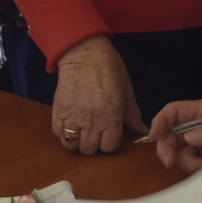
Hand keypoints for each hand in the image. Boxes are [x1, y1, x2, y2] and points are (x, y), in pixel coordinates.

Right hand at [52, 36, 145, 153]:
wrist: (85, 52)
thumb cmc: (109, 69)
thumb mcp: (127, 91)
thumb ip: (133, 115)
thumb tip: (143, 132)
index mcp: (112, 117)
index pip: (110, 147)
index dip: (110, 143)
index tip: (108, 135)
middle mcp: (92, 121)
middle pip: (90, 150)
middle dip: (93, 144)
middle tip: (94, 132)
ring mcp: (73, 117)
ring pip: (72, 145)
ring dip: (76, 141)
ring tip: (80, 130)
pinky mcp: (58, 110)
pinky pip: (58, 133)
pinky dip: (62, 132)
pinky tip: (69, 123)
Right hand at [152, 99, 201, 172]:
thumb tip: (189, 137)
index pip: (174, 112)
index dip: (160, 122)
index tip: (154, 137)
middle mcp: (201, 128)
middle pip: (172, 136)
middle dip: (169, 150)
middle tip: (171, 163)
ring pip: (183, 155)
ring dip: (189, 164)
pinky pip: (196, 167)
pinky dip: (198, 172)